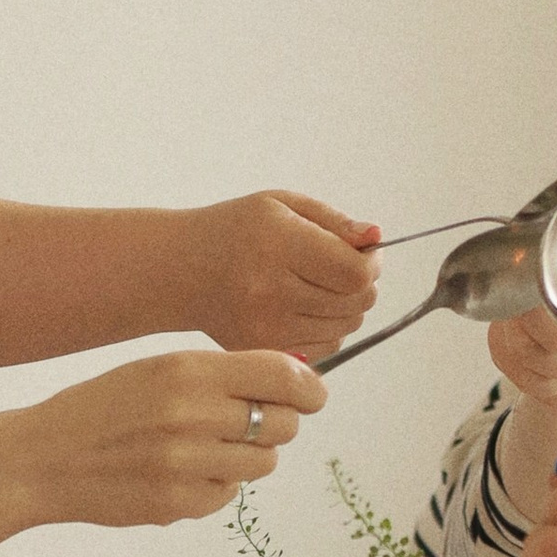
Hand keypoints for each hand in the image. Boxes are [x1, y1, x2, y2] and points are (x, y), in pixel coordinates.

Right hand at [0, 348, 322, 530]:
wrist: (39, 459)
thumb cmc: (102, 408)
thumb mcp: (157, 370)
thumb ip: (221, 374)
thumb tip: (295, 377)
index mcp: (188, 370)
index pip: (282, 374)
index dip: (309, 386)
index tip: (313, 394)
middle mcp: (192, 414)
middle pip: (282, 423)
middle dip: (276, 423)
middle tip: (248, 424)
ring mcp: (186, 463)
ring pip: (261, 462)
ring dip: (246, 457)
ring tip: (203, 449)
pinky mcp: (178, 504)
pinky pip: (228, 495)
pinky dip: (214, 486)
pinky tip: (177, 474)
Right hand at [189, 195, 379, 356]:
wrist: (180, 270)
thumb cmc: (235, 230)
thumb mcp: (281, 205)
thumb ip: (334, 221)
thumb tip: (376, 238)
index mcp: (278, 245)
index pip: (354, 272)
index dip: (371, 263)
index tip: (365, 252)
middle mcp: (271, 291)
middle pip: (356, 302)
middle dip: (363, 283)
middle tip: (344, 266)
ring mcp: (266, 328)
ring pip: (346, 326)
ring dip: (348, 306)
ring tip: (321, 284)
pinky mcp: (264, 351)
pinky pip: (326, 346)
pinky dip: (329, 327)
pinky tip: (306, 306)